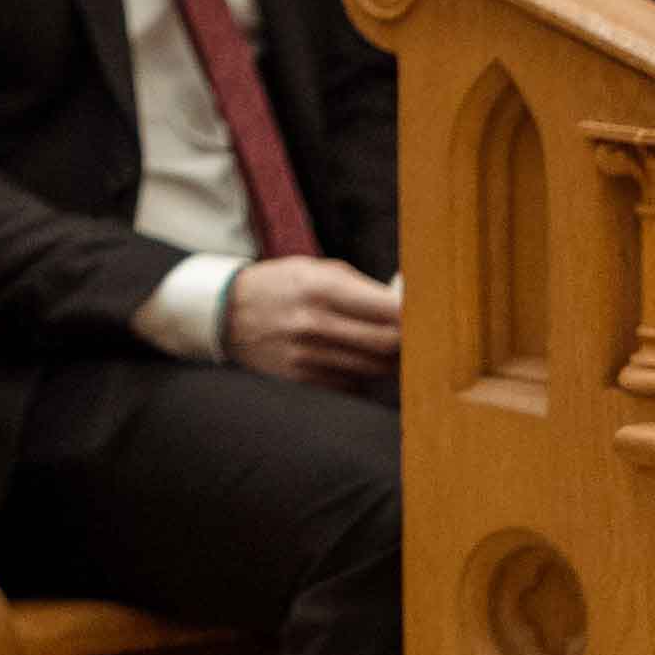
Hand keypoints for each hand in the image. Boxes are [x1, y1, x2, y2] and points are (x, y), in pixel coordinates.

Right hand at [224, 255, 403, 393]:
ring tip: (388, 345)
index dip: (415, 315)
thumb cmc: (281, 286)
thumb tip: (405, 304)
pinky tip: (357, 359)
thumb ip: (360, 287)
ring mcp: (307, 357)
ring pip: (374, 368)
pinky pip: (352, 384)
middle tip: (418, 335)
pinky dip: (363, 374)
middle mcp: (314, 325)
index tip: (428, 315)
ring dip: (388, 359)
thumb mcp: (314, 270)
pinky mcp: (302, 381)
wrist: (226, 314)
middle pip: (387, 345)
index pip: (387, 310)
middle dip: (409, 341)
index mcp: (320, 289)